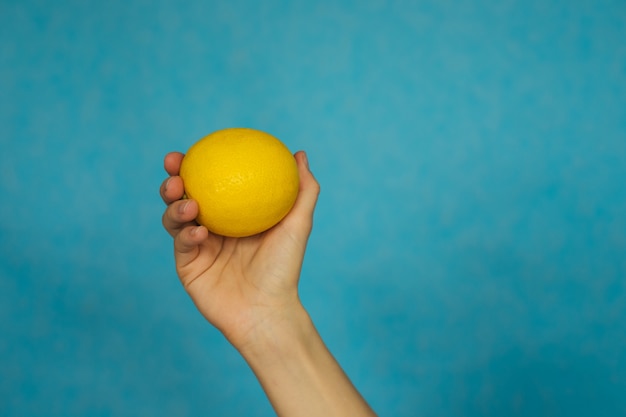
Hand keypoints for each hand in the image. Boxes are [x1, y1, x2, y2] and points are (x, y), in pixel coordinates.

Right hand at [160, 151, 319, 349]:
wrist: (267, 312)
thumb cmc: (285, 268)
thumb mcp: (298, 225)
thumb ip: (303, 190)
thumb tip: (299, 154)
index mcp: (235, 215)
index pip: (212, 183)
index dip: (198, 164)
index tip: (196, 148)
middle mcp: (213, 227)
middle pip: (184, 195)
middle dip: (173, 178)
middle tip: (175, 167)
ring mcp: (198, 247)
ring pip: (174, 217)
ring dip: (175, 204)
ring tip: (189, 201)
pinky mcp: (187, 266)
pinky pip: (181, 243)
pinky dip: (187, 234)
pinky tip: (200, 231)